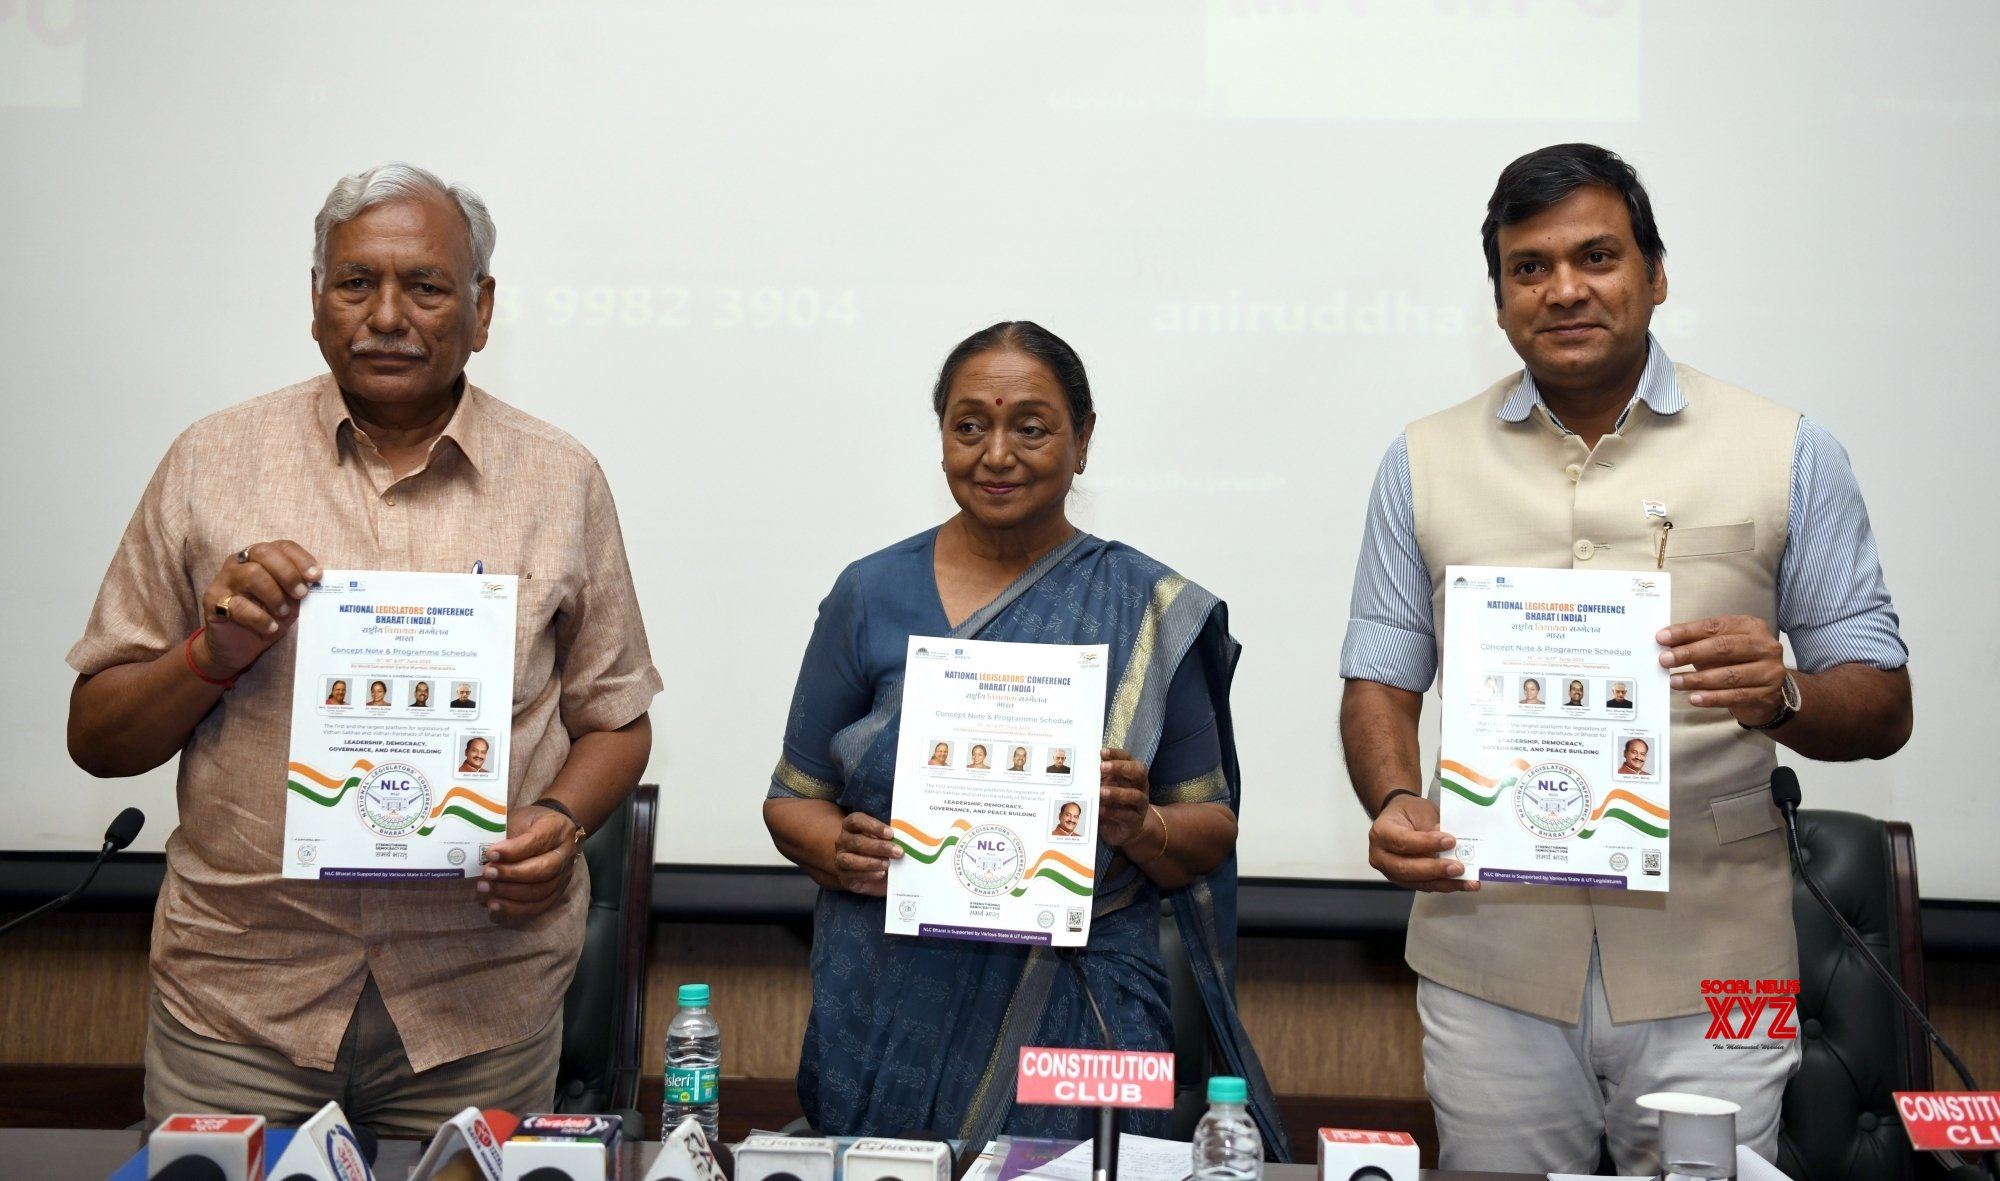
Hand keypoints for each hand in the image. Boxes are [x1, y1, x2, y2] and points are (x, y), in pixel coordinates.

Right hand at [195, 541, 321, 679]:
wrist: (237, 648)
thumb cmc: (266, 619)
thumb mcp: (289, 603)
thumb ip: (300, 590)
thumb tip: (319, 583)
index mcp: (260, 558)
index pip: (281, 546)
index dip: (300, 558)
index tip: (316, 576)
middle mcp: (239, 563)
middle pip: (264, 553)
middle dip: (288, 573)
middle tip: (301, 594)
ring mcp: (224, 581)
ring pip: (251, 574)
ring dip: (274, 595)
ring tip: (282, 612)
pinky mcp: (213, 602)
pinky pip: (238, 604)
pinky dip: (260, 617)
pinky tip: (270, 627)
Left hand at [479, 805, 579, 919]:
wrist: (549, 830)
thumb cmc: (529, 823)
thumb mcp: (518, 819)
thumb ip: (504, 835)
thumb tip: (480, 856)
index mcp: (557, 828)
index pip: (538, 841)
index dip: (514, 851)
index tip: (490, 854)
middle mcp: (566, 853)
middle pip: (542, 870)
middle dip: (511, 874)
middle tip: (486, 873)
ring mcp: (564, 875)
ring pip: (540, 891)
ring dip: (509, 892)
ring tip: (485, 888)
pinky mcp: (557, 892)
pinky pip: (538, 906)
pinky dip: (515, 908)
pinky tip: (495, 904)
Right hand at [832, 810, 901, 896]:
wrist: (867, 872)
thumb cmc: (879, 850)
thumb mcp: (885, 840)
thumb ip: (891, 836)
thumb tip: (908, 835)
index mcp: (851, 826)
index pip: (856, 820)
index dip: (873, 826)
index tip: (891, 833)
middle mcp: (843, 840)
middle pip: (857, 841)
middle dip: (879, 847)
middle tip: (898, 852)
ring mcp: (840, 858)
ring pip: (850, 859)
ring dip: (871, 862)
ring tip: (888, 864)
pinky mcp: (843, 876)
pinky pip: (852, 875)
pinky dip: (868, 874)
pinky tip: (881, 873)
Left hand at [1097, 747, 1150, 850]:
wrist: (1124, 830)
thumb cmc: (1113, 803)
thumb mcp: (1106, 788)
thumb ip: (1099, 778)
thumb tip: (1082, 767)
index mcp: (1133, 774)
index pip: (1128, 758)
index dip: (1116, 754)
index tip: (1101, 752)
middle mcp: (1140, 787)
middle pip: (1138, 772)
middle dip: (1120, 768)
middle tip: (1102, 767)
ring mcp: (1140, 805)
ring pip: (1134, 795)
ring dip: (1117, 792)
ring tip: (1102, 791)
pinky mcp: (1135, 822)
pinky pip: (1127, 816)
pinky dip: (1113, 812)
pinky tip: (1101, 810)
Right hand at [1368, 792, 1476, 892]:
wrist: (1401, 819)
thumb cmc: (1409, 812)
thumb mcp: (1420, 811)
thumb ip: (1432, 828)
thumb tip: (1450, 845)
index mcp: (1381, 833)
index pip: (1402, 842)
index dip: (1426, 843)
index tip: (1450, 841)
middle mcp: (1381, 856)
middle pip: (1406, 868)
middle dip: (1435, 869)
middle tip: (1458, 867)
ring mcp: (1391, 872)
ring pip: (1417, 882)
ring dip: (1445, 883)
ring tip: (1468, 882)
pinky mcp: (1405, 882)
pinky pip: (1425, 886)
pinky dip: (1446, 885)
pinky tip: (1464, 884)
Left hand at [1657, 615, 1787, 725]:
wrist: (1767, 692)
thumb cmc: (1738, 664)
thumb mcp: (1719, 649)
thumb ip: (1697, 643)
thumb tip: (1665, 643)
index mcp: (1751, 626)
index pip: (1715, 626)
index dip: (1687, 631)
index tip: (1662, 638)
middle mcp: (1765, 646)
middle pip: (1724, 647)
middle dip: (1690, 653)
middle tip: (1665, 660)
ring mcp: (1770, 670)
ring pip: (1729, 675)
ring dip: (1698, 679)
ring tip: (1675, 682)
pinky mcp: (1768, 693)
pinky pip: (1735, 696)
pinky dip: (1712, 698)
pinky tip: (1695, 698)